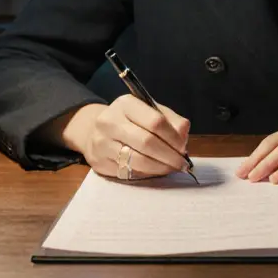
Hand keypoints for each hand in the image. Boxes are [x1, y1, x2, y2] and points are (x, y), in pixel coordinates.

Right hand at [64, 96, 190, 179]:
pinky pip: (128, 172)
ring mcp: (102, 143)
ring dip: (160, 167)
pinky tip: (155, 171)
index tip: (183, 147)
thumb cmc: (130, 121)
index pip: (155, 121)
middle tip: (182, 164)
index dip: (173, 137)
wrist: (94, 131)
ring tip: (171, 168)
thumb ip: (171, 121)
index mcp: (125, 104)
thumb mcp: (150, 111)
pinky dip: (147, 173)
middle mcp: (110, 121)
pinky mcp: (100, 162)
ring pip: (138, 160)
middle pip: (147, 142)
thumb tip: (183, 136)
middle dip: (169, 156)